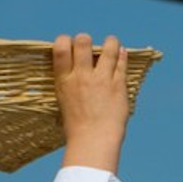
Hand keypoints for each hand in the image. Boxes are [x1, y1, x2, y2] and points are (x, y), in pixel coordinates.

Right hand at [55, 33, 129, 171]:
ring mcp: (102, 80)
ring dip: (110, 43)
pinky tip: (122, 53)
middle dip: (86, 40)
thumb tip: (72, 72)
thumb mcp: (64, 101)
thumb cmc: (76, 128)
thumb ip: (68, 84)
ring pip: (108, 48)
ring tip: (112, 43)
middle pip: (83, 42)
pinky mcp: (118, 86)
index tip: (70, 44)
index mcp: (64, 80)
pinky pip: (122, 64)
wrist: (93, 141)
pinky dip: (123, 56)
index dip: (65, 40)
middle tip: (90, 47)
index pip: (60, 48)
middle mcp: (82, 76)